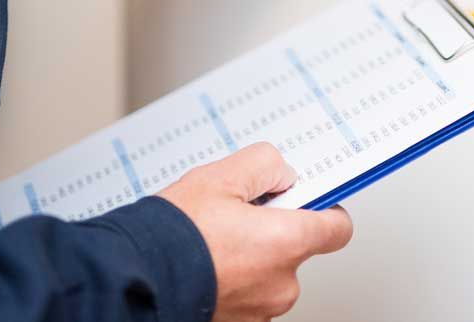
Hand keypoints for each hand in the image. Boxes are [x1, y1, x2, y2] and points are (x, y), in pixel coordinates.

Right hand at [159, 143, 354, 321]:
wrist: (136, 279)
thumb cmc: (175, 234)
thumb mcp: (221, 176)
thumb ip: (264, 165)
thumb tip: (282, 174)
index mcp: (288, 243)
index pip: (337, 228)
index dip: (324, 209)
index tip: (308, 200)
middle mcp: (282, 284)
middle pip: (295, 250)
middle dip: (272, 232)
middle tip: (238, 216)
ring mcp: (260, 311)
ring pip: (268, 274)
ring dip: (250, 258)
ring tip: (213, 243)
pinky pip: (246, 294)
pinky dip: (232, 280)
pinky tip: (207, 265)